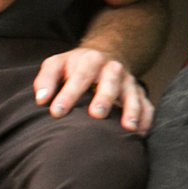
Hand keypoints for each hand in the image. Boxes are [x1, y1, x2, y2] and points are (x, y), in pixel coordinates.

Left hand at [33, 49, 152, 133]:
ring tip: (129, 128)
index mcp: (90, 60)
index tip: (57, 112)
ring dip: (132, 109)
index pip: (80, 76)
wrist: (104, 55)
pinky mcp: (138, 92)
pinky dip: (146, 118)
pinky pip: (146, 105)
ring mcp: (128, 80)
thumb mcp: (57, 64)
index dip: (68, 94)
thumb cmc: (75, 67)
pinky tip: (141, 133)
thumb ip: (46, 80)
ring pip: (132, 94)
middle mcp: (112, 68)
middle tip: (96, 115)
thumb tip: (41, 99)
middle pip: (110, 82)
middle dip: (104, 98)